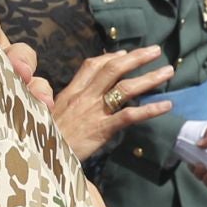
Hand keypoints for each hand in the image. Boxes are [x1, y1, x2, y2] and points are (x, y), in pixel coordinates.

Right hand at [51, 48, 173, 160]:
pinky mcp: (102, 129)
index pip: (92, 66)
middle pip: (113, 69)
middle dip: (136, 57)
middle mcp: (84, 97)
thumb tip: (79, 100)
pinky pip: (130, 115)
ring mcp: (94, 112)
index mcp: (71, 92)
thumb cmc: (43, 138)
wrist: (39, 155)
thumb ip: (66, 104)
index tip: (124, 53)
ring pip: (125, 88)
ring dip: (149, 77)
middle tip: (156, 51)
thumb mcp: (48, 113)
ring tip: (168, 71)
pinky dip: (150, 109)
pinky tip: (166, 105)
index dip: (110, 57)